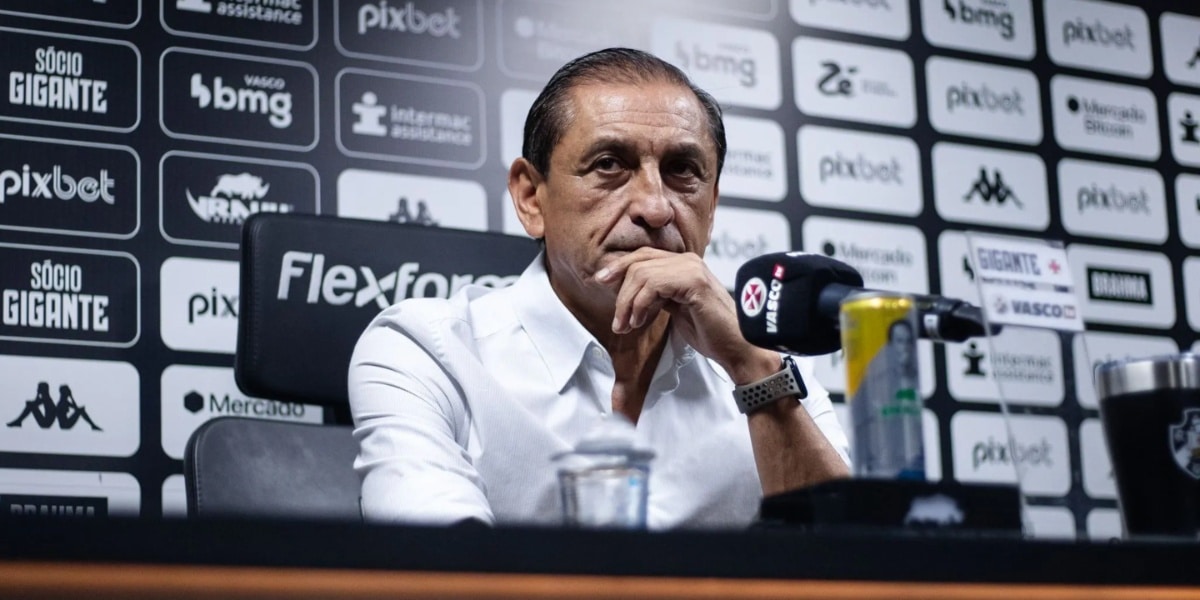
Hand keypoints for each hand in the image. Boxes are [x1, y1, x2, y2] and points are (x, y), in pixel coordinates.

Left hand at [595, 248, 777, 382]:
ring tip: (627, 325)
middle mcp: (687, 260)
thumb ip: (656, 296)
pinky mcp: (693, 281)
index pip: (643, 255)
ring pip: (642, 273)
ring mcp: (691, 268)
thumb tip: (629, 294)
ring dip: (628, 303)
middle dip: (620, 291)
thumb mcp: (675, 308)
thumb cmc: (709, 332)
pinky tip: (641, 321)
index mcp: (683, 263)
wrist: (736, 347)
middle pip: (638, 262)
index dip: (619, 266)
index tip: (601, 280)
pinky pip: (653, 284)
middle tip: (616, 319)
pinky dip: (640, 304)